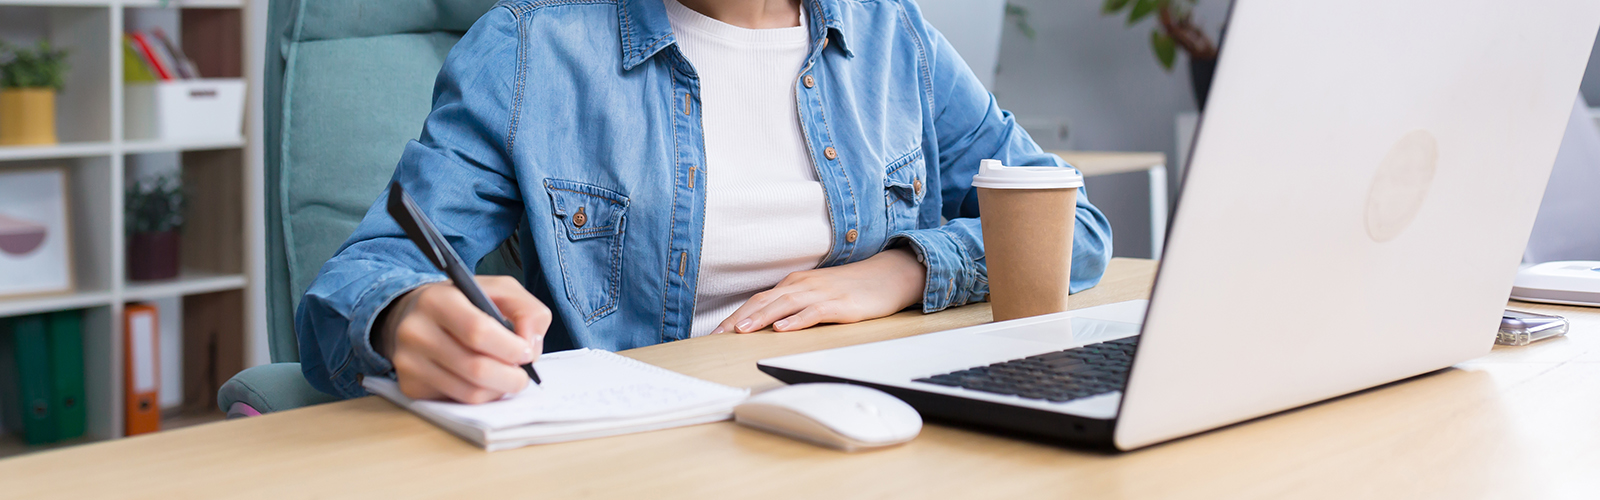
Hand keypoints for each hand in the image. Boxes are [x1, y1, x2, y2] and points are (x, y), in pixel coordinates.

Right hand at [376, 276, 550, 403]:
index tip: (526, 352)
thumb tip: (531, 347)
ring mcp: (408, 361)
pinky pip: (457, 401)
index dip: (510, 348)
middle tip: (523, 375)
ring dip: (498, 390)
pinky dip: (480, 396)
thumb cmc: (464, 303)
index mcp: (437, 300)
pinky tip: (482, 381)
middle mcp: (416, 331)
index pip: (478, 331)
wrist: (413, 316)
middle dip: (511, 377)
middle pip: (476, 368)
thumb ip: (527, 311)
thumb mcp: (499, 290)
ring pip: (469, 392)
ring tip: (505, 377)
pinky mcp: (409, 385)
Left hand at [713, 247, 926, 333]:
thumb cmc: (850, 289)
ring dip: (761, 318)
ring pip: (785, 305)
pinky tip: (783, 329)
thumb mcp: (816, 294)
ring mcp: (821, 294)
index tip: (716, 333)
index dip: (736, 315)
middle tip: (718, 335)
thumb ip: (794, 305)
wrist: (887, 276)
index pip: (758, 300)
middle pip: (764, 301)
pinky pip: (814, 312)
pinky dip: (797, 320)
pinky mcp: (840, 304)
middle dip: (739, 318)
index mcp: (795, 285)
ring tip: (742, 331)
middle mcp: (803, 286)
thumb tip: (767, 325)